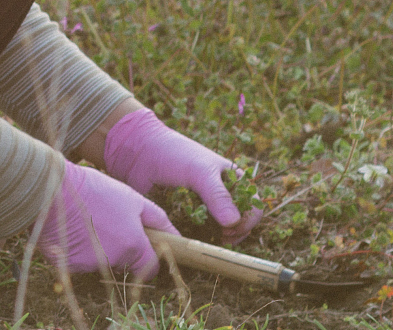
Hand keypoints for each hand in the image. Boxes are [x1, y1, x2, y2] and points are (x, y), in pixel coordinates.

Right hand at [36, 161, 176, 278]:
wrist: (53, 189)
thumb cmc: (95, 190)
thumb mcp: (132, 198)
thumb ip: (157, 219)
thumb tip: (177, 236)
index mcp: (132, 245)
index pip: (150, 267)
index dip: (147, 257)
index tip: (141, 247)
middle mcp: (114, 260)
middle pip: (123, 263)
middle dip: (119, 248)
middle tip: (106, 222)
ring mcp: (90, 265)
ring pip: (100, 262)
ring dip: (96, 248)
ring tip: (85, 221)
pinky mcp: (69, 266)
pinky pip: (78, 262)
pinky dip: (76, 250)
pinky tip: (70, 229)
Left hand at [102, 107, 262, 236]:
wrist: (138, 152)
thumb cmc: (174, 154)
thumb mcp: (200, 172)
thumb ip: (218, 195)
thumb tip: (234, 223)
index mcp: (233, 179)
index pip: (254, 206)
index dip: (248, 220)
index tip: (233, 228)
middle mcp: (222, 194)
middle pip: (239, 223)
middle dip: (234, 233)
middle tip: (222, 238)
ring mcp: (204, 206)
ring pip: (220, 230)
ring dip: (218, 239)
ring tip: (211, 241)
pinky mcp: (188, 215)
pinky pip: (199, 232)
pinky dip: (201, 238)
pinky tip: (195, 240)